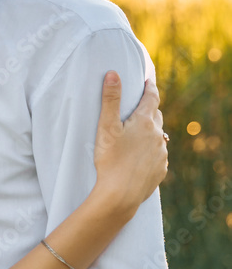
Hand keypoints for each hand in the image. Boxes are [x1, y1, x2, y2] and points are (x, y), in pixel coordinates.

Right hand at [93, 72, 167, 216]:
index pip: (152, 97)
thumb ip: (110, 99)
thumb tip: (113, 73)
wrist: (120, 195)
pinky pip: (158, 155)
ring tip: (139, 134)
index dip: (150, 87)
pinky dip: (151, 151)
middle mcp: (158, 136)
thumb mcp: (106, 127)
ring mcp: (161, 154)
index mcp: (145, 122)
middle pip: (156, 116)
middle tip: (140, 106)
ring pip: (158, 137)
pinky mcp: (160, 170)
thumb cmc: (110, 160)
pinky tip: (141, 157)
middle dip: (149, 109)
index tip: (148, 80)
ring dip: (150, 132)